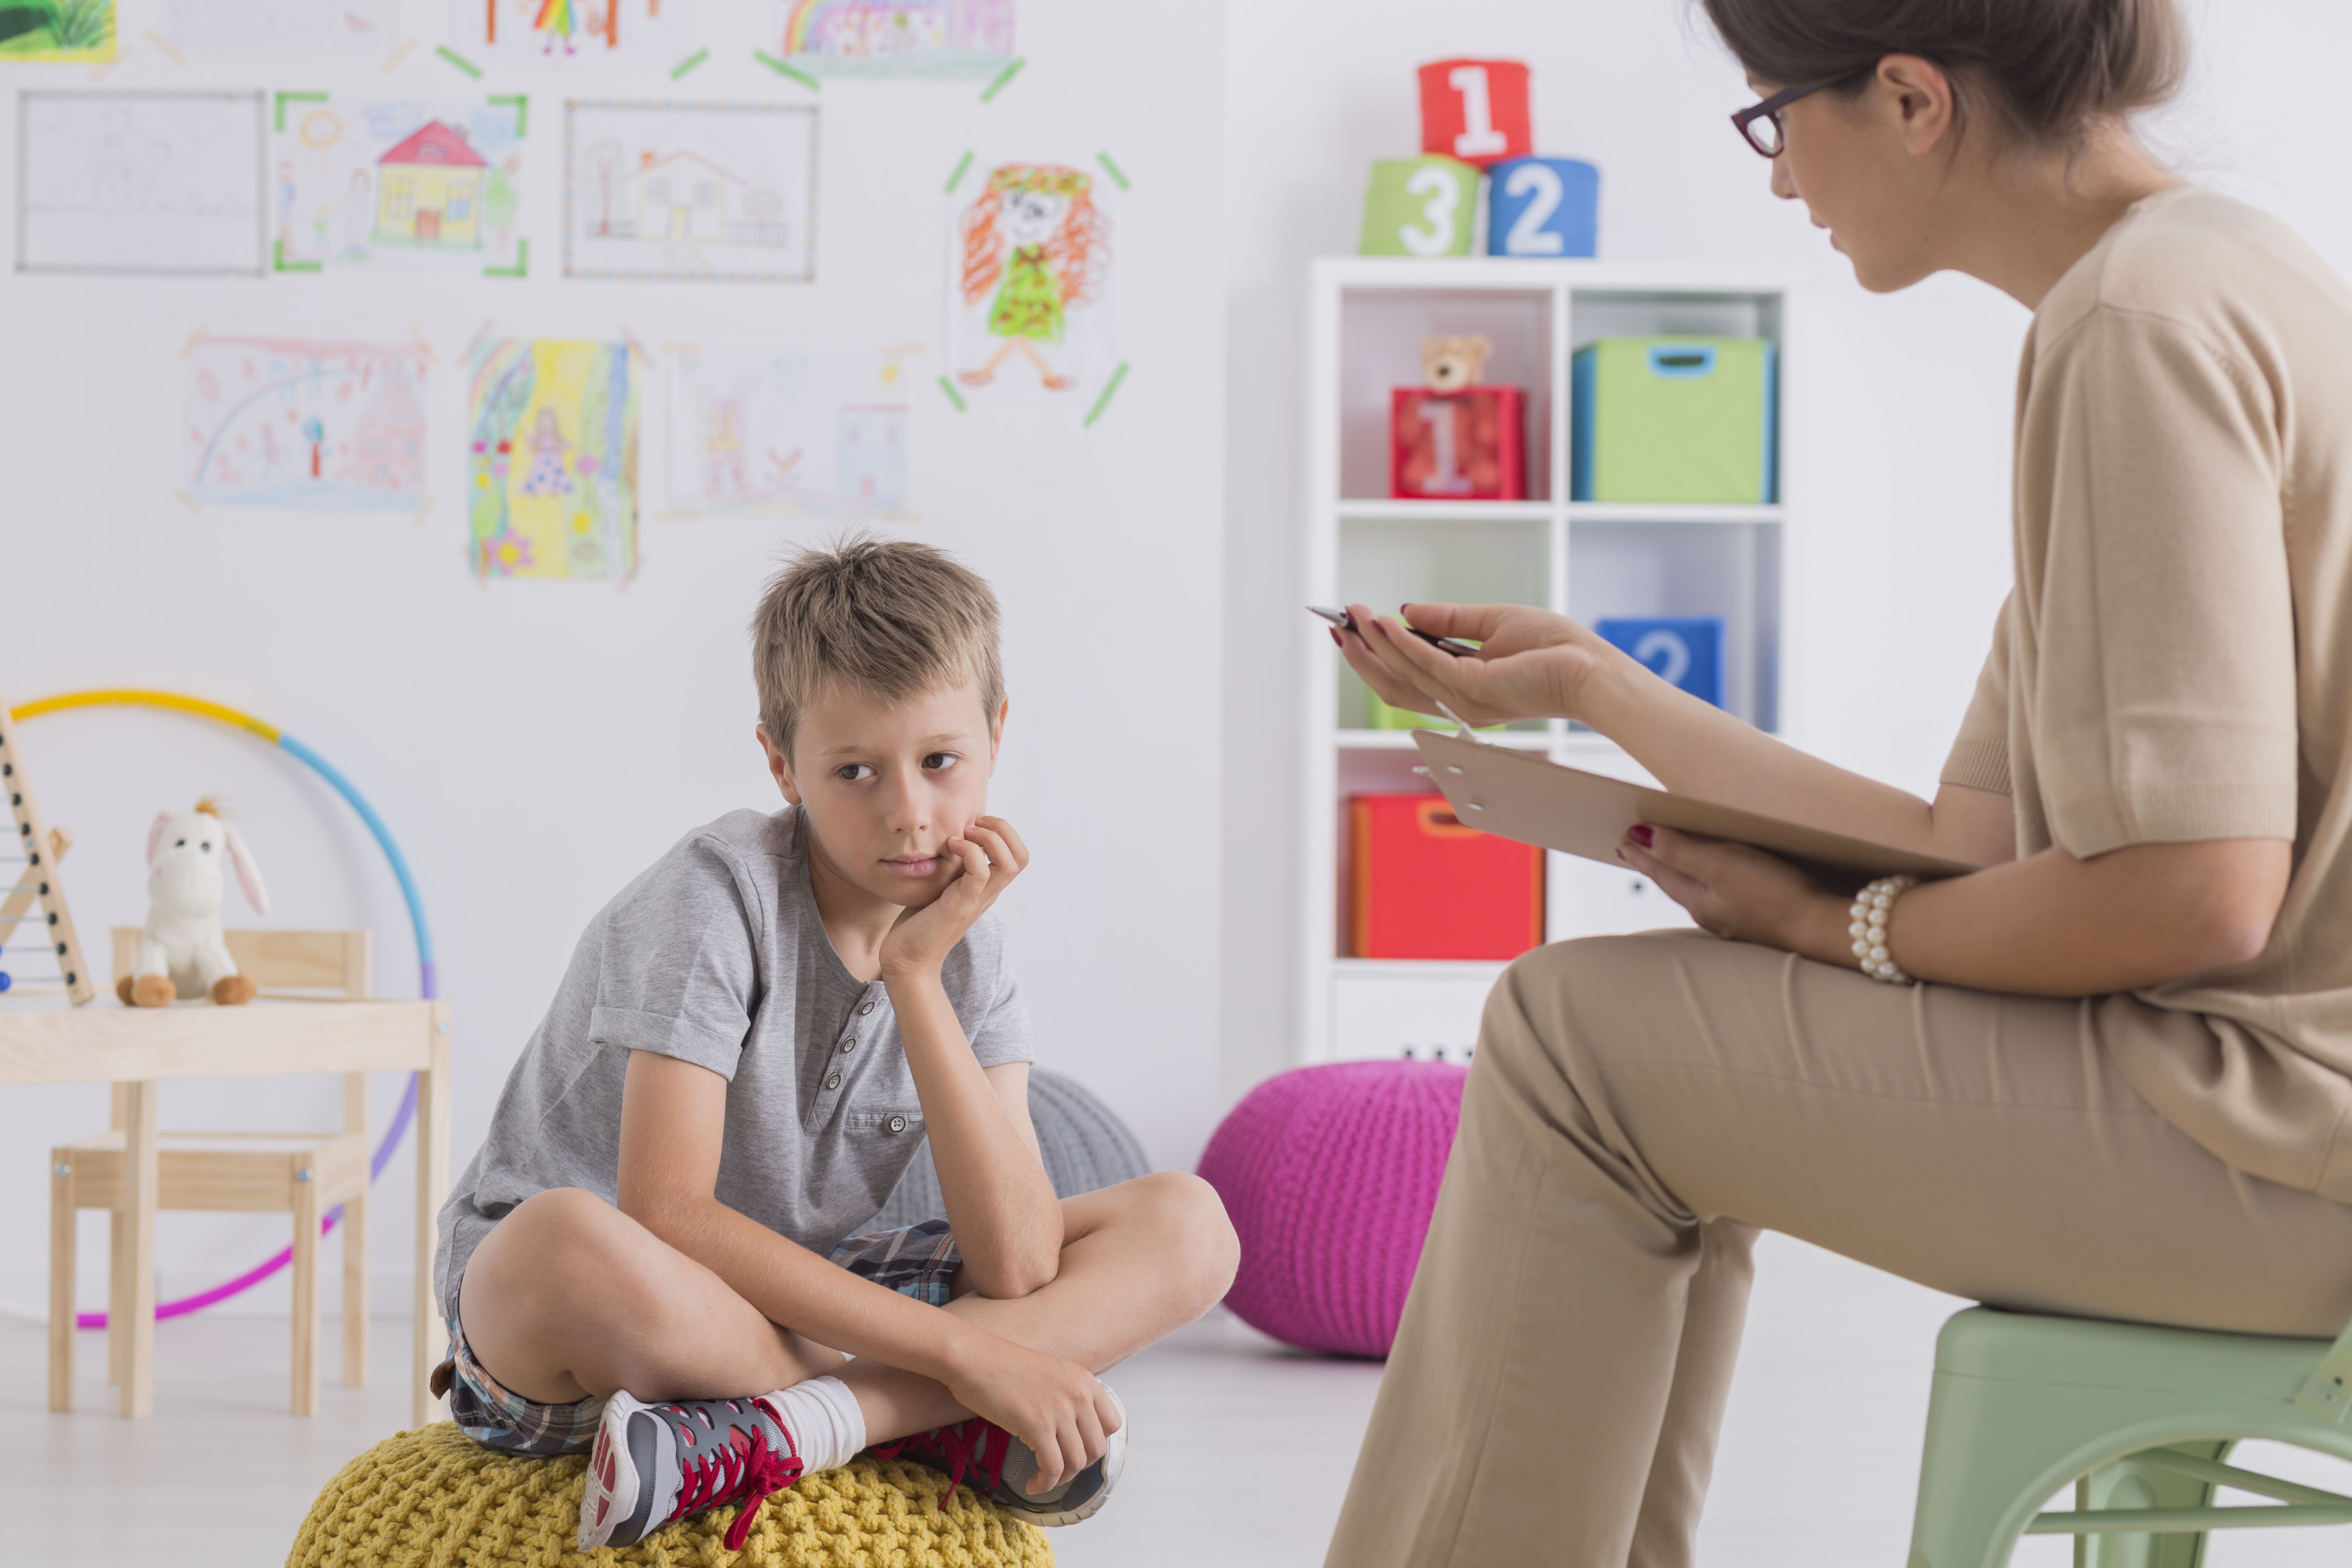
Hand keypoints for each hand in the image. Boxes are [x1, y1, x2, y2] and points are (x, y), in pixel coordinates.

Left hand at [878, 817, 1029, 980]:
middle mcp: (988, 893)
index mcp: (987, 888)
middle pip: (1021, 856)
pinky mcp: (960, 904)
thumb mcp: (941, 886)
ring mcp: (977, 900)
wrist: (908, 958)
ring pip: (1010, 863)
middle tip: (973, 824)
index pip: (1018, 855)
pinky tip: (950, 846)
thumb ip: (953, 867)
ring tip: (964, 834)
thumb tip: (950, 838)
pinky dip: (970, 851)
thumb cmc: (920, 921)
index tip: (974, 823)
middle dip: (1002, 829)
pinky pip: (980, 872)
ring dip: (989, 838)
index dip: (1003, 831)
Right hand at [944, 1336, 1123, 1492]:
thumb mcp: (1050, 1374)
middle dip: (1078, 1466)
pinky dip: (1044, 1483)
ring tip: (1042, 1478)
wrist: (974, 1358)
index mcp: (1084, 1380)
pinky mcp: (1038, 1426)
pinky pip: (1053, 1468)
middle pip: (1097, 1448)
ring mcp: (1060, 1410)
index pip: (1113, 1423)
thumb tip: (1075, 1433)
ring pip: (1077, 1462)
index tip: (1076, 1451)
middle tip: (1057, 1468)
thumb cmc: (1003, 1367)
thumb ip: (1068, 1397)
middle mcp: (1079, 1394)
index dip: (1096, 1443)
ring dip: (1060, 1479)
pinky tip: (1032, 1484)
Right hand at [1332, 601, 1630, 728]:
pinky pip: (1427, 665)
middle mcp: (1457, 703)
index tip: (1350, 629)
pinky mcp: (1476, 689)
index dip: (1374, 656)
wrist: (1592, 668)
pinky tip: (1384, 621)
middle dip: (1361, 655)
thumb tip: (1407, 610)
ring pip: (1403, 676)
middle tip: (1337, 624)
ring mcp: (1464, 700)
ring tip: (1353, 615)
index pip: (1405, 680)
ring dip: (1374, 643)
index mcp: (1460, 691)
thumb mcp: (1493, 622)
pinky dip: (1402, 642)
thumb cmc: (1554, 647)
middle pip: (1393, 685)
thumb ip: (1448, 620)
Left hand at [1615, 826, 1852, 962]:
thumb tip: (1641, 837)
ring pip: (1696, 891)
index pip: (1660, 871)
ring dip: (1678, 873)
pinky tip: (1715, 883)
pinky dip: (1707, 882)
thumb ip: (1680, 852)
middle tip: (1633, 850)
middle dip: (1654, 864)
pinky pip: (1721, 896)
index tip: (1622, 839)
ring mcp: (1735, 920)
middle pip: (1674, 882)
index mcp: (1698, 899)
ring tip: (1667, 863)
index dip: (1641, 853)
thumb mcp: (1721, 865)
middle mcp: (1711, 913)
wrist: (1821, 927)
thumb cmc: (1773, 892)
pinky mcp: (1759, 919)